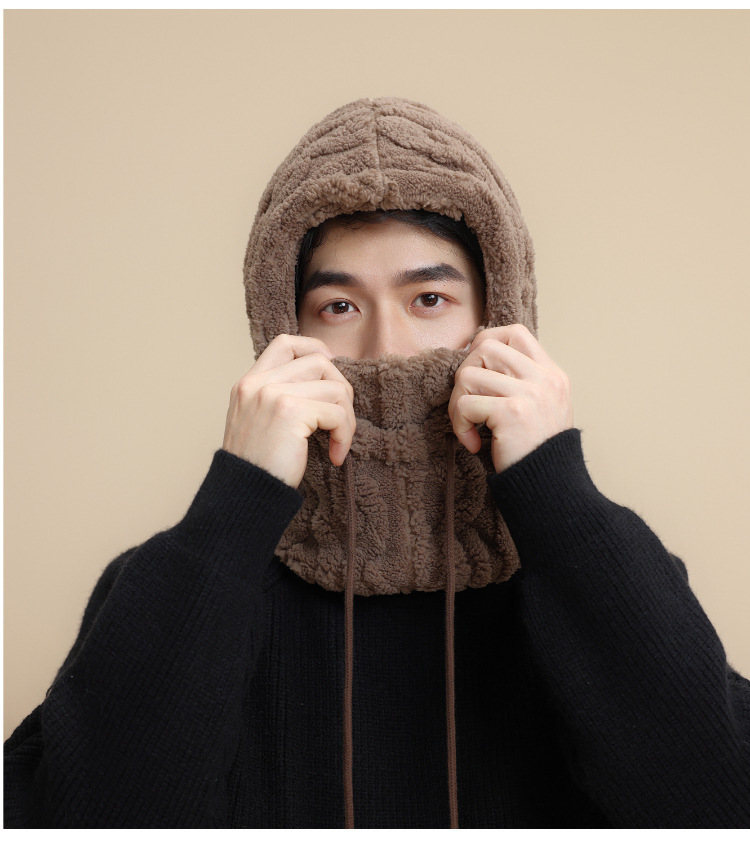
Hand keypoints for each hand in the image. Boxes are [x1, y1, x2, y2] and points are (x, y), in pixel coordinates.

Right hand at [222, 334, 355, 487]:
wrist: (242, 497)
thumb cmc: (258, 468)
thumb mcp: (258, 423)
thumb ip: (279, 399)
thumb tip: (325, 384)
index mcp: (249, 384)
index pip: (285, 344)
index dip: (316, 350)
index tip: (331, 374)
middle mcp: (258, 384)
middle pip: (319, 362)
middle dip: (341, 391)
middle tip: (340, 422)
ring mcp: (272, 394)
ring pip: (335, 387)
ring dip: (347, 418)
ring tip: (338, 443)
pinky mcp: (290, 412)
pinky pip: (338, 413)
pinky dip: (345, 435)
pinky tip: (335, 456)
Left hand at [448, 324, 573, 473]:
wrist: (551, 488)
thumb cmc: (536, 452)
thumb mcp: (542, 408)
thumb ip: (520, 382)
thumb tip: (476, 359)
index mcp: (551, 374)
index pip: (514, 333)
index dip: (485, 343)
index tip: (477, 371)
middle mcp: (544, 379)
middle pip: (484, 348)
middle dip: (465, 375)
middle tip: (469, 405)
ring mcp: (530, 394)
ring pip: (468, 375)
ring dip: (458, 403)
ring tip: (469, 426)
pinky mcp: (512, 413)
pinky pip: (464, 404)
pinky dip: (459, 425)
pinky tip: (472, 442)